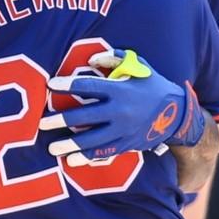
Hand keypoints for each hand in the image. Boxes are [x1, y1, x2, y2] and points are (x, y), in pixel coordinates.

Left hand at [40, 49, 204, 165]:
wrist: (177, 114)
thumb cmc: (151, 85)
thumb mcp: (138, 65)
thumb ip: (114, 58)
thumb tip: (90, 60)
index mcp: (120, 90)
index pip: (88, 87)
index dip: (67, 85)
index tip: (49, 85)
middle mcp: (120, 111)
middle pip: (85, 116)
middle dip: (61, 120)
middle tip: (41, 123)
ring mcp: (123, 130)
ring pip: (92, 139)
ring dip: (70, 144)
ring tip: (51, 148)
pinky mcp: (126, 144)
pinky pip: (104, 153)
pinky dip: (87, 157)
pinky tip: (71, 160)